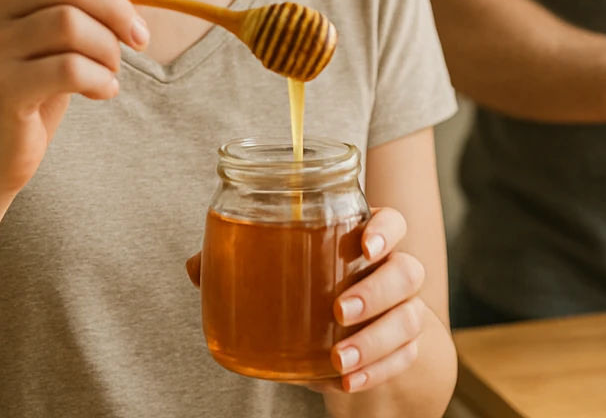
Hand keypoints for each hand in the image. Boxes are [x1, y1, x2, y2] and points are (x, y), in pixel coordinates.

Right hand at [0, 0, 149, 198]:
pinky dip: (100, 79)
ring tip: (110, 70)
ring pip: (70, 23)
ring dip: (109, 48)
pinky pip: (70, 68)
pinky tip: (102, 91)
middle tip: (140, 38)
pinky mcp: (0, 87)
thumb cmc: (38, 82)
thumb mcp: (62, 31)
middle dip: (118, 6)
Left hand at [183, 208, 432, 393]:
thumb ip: (243, 263)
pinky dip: (378, 372)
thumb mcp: (283, 276)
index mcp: (366, 241)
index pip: (393, 223)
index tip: (363, 247)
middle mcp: (392, 272)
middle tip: (338, 312)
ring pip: (409, 319)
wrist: (352, 334)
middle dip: (375, 293)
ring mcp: (403, 311)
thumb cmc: (315, 291)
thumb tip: (197, 266)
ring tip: (339, 360)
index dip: (385, 232)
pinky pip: (404, 359)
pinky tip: (349, 383)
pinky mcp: (403, 349)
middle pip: (406, 271)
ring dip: (375, 341)